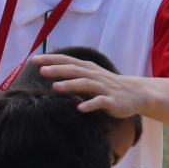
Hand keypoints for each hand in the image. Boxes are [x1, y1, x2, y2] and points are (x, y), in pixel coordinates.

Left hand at [29, 52, 147, 116]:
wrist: (136, 93)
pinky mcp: (111, 101)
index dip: (51, 59)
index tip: (33, 60)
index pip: (67, 61)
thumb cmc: (109, 86)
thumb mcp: (91, 78)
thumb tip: (53, 79)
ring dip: (70, 85)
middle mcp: (94, 76)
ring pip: (85, 84)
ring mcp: (103, 88)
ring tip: (55, 88)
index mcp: (88, 69)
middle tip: (41, 70)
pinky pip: (100, 102)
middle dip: (57, 70)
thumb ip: (74, 77)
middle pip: (74, 70)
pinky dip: (90, 104)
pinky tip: (80, 108)